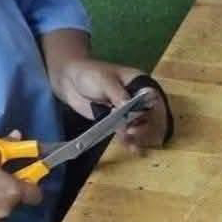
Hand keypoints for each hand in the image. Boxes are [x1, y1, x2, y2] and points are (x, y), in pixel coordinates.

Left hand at [53, 58, 167, 149]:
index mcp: (138, 82)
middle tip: (131, 130)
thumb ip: (119, 95)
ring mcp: (126, 109)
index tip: (141, 117)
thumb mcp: (106, 82)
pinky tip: (131, 147)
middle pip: (147, 113)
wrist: (69, 81)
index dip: (150, 108)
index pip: (152, 97)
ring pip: (137, 124)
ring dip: (136, 134)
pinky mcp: (115, 120)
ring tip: (129, 141)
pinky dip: (127, 139)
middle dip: (141, 124)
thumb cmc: (90, 74)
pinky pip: (125, 130)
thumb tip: (130, 109)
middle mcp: (136, 97)